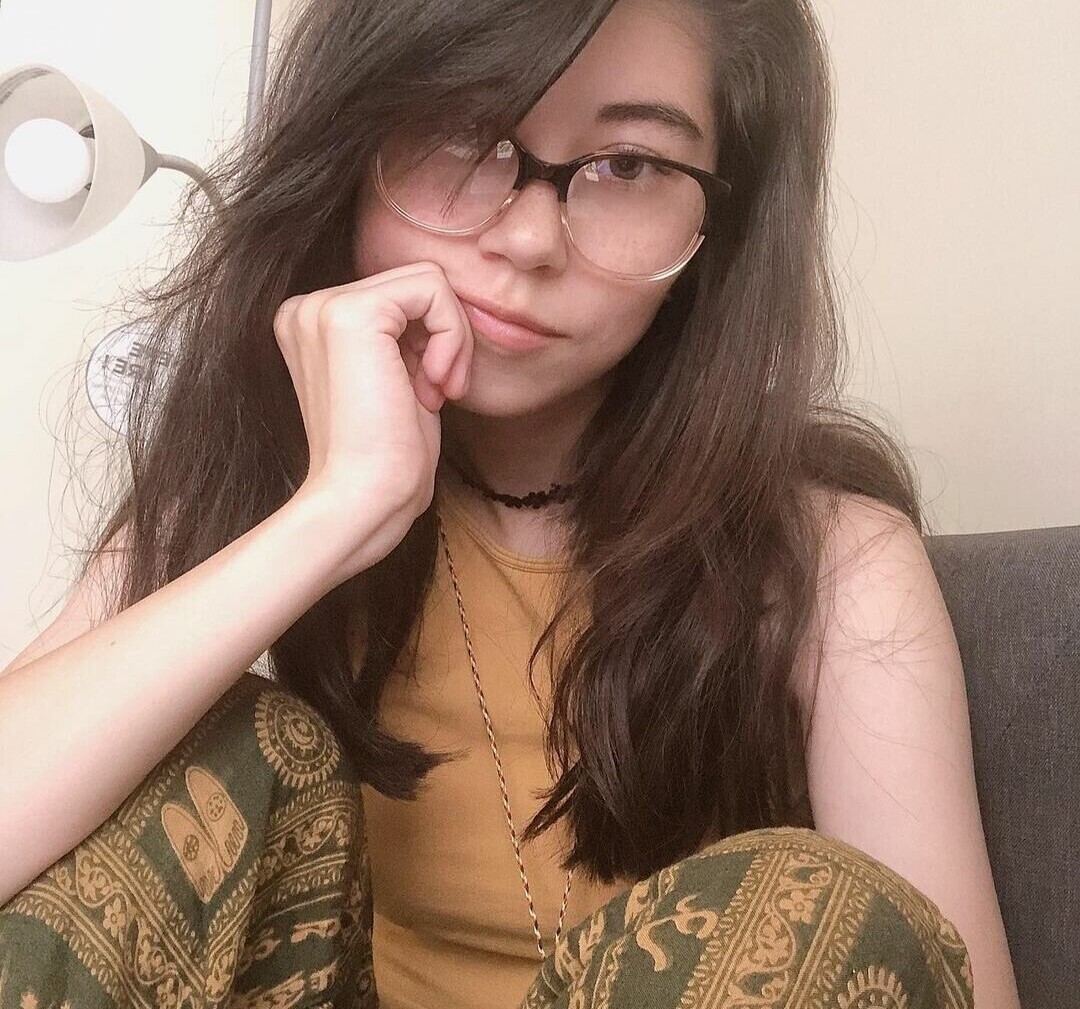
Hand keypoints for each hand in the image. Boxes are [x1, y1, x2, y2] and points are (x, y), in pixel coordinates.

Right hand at [272, 260, 473, 577]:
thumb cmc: (386, 460)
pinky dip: (452, 335)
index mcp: (313, 324)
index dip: (432, 338)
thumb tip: (445, 304)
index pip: (399, 296)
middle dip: (447, 334)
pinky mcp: (351, 314)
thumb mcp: (399, 381)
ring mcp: (323, 306)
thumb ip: (408, 338)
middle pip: (415, 281)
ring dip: (452, 336)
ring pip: (428, 280)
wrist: (362, 501)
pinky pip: (433, 290)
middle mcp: (307, 308)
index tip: (431, 392)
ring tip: (438, 390)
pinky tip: (435, 384)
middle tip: (442, 391)